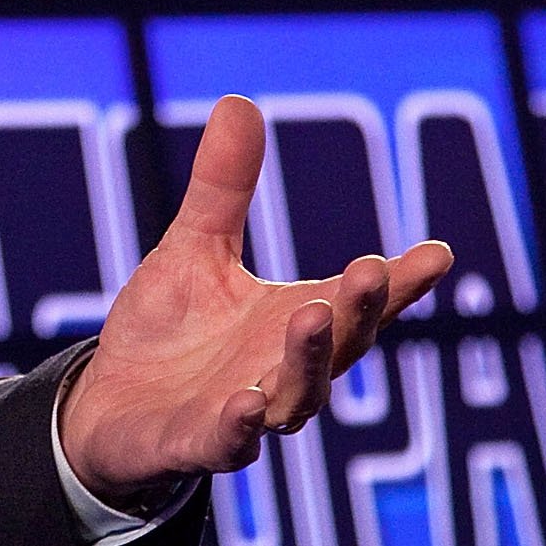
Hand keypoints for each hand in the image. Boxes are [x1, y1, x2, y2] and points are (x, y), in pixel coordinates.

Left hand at [58, 95, 451, 509]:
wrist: (108, 409)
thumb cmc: (170, 333)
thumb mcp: (195, 249)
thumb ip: (223, 189)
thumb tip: (239, 101)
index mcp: (294, 322)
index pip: (356, 301)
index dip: (400, 284)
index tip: (437, 254)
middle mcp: (283, 371)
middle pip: (339, 346)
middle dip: (359, 310)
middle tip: (374, 269)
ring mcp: (246, 413)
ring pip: (295, 397)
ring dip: (307, 360)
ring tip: (313, 313)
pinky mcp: (196, 444)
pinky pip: (226, 444)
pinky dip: (239, 427)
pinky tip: (245, 406)